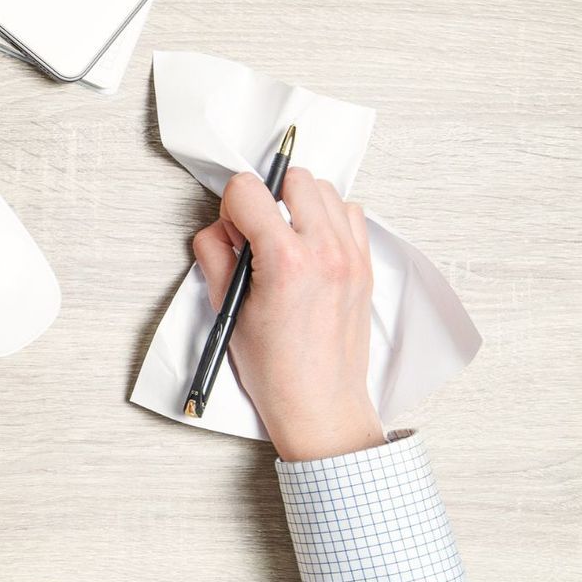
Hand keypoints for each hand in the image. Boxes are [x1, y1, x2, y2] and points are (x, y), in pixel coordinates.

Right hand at [191, 167, 384, 462]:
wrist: (320, 403)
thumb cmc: (276, 369)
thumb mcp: (228, 310)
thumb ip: (216, 257)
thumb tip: (219, 230)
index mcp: (286, 262)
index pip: (249, 190)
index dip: (230, 206)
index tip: (231, 231)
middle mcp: (325, 252)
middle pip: (293, 178)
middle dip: (267, 196)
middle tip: (255, 232)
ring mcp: (352, 256)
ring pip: (324, 190)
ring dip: (298, 204)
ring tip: (284, 238)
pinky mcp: (365, 265)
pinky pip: (349, 214)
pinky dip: (327, 219)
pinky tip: (309, 246)